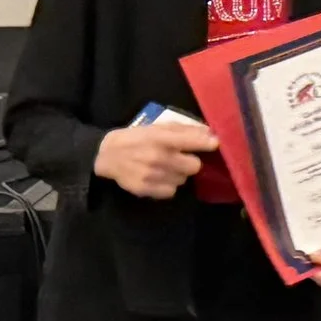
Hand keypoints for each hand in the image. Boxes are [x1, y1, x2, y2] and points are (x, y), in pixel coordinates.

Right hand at [93, 116, 220, 199]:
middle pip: (194, 166)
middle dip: (190, 163)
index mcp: (161, 138)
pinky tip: (158, 178)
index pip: (193, 142)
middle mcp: (157, 157)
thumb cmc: (137, 138)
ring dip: (178, 175)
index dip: (208, 144)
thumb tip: (210, 133)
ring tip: (165, 168)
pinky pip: (170, 192)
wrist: (106, 155)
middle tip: (180, 159)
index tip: (215, 145)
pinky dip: (168, 186)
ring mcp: (151, 175)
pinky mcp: (144, 189)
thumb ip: (185, 129)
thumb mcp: (158, 127)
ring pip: (183, 180)